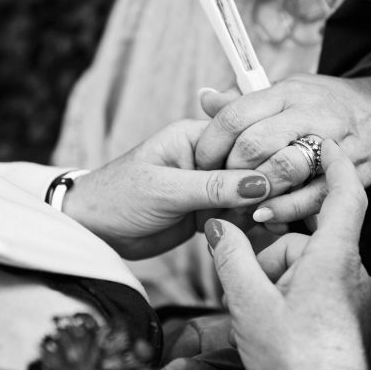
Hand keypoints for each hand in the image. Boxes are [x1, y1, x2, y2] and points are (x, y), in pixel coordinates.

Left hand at [63, 120, 270, 259]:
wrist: (94, 230)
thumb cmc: (118, 198)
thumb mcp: (167, 190)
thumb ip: (214, 187)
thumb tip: (261, 182)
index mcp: (194, 136)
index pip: (242, 140)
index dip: (262, 161)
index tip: (276, 186)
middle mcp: (205, 157)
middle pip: (251, 167)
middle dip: (264, 189)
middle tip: (273, 211)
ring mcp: (207, 185)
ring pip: (247, 194)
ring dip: (257, 209)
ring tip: (269, 225)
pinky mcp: (206, 210)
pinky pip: (236, 214)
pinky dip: (246, 224)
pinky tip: (259, 233)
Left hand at [196, 72, 370, 223]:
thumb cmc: (323, 106)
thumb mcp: (284, 93)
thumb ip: (242, 101)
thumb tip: (204, 97)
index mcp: (286, 92)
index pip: (234, 116)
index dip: (210, 144)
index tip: (201, 162)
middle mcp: (309, 112)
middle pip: (253, 144)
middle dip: (229, 171)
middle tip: (219, 185)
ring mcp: (333, 142)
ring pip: (282, 169)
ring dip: (253, 193)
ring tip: (237, 203)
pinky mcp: (351, 171)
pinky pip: (312, 196)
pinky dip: (283, 210)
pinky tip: (264, 215)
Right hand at [204, 140, 370, 369]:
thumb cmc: (295, 363)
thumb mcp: (250, 304)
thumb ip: (231, 256)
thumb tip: (218, 226)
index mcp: (334, 260)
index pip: (346, 194)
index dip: (335, 162)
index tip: (320, 140)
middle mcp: (350, 273)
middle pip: (308, 236)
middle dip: (273, 246)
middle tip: (245, 269)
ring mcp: (350, 296)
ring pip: (306, 264)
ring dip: (275, 275)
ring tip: (253, 308)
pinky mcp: (345, 315)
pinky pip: (314, 285)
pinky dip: (287, 290)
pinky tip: (268, 317)